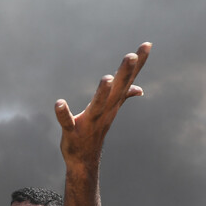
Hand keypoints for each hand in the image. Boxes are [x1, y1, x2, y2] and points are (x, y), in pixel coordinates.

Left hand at [55, 44, 150, 165]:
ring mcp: (89, 123)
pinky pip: (67, 122)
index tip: (147, 44)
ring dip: (102, 93)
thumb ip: (124, 97)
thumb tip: (139, 89)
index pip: (127, 80)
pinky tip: (58, 103)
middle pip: (117, 90)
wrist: (84, 161)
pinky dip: (63, 114)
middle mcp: (104, 111)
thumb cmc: (96, 132)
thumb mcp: (111, 112)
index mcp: (113, 104)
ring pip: (98, 106)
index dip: (138, 64)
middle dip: (124, 73)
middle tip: (131, 56)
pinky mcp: (72, 132)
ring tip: (107, 78)